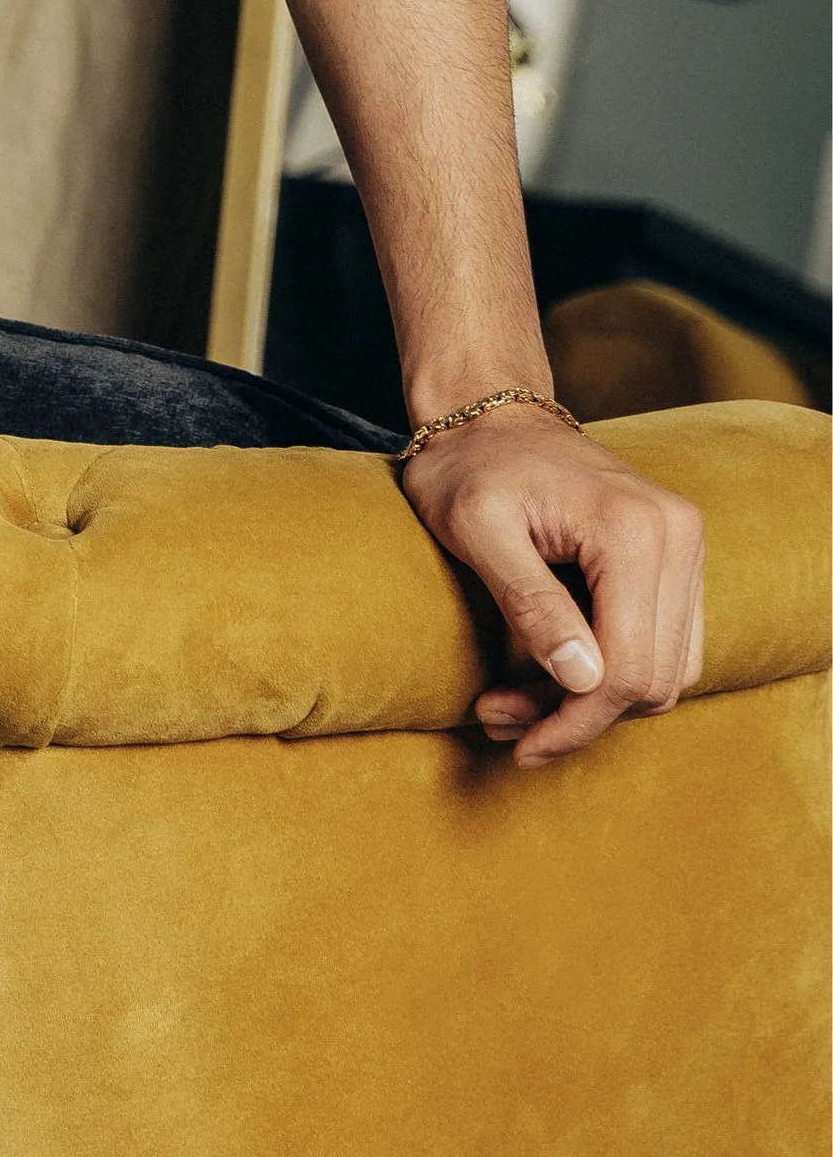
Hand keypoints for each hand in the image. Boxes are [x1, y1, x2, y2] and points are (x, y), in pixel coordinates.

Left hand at [397, 402, 705, 764]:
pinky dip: (614, 675)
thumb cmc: (470, 468)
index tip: (516, 742)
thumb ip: (530, 602)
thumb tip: (584, 681)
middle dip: (578, 717)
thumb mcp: (476, 529)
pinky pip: (667, 647)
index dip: (574, 722)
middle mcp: (678, 536)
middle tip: (501, 719)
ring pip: (666, 673)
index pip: (628, 669)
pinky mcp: (678, 560)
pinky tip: (554, 675)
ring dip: (596, 704)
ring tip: (517, 702)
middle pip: (654, 680)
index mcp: (633, 529)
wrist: (490, 415)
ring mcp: (686, 546)